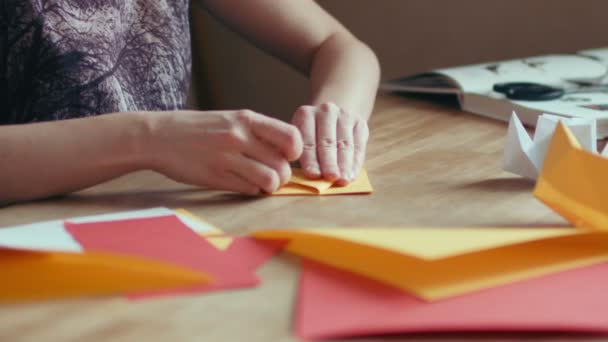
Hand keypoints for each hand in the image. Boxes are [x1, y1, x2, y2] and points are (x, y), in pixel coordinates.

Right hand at [145, 109, 301, 194]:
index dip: (294, 152)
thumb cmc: (199, 129)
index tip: (286, 156)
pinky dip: (251, 190)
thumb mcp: (230, 119)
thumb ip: (257, 132)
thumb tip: (286, 153)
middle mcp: (239, 137)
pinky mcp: (215, 177)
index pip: (290, 137)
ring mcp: (227, 158)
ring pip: (269, 180)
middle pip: (282, 165)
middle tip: (273, 175)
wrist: (159, 136)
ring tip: (260, 182)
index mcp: (246, 119)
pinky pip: (249, 190)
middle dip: (283, 175)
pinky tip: (242, 183)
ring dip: (269, 186)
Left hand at [291, 102, 368, 184]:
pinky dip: (355, 163)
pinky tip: (351, 175)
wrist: (333, 117)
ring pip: (345, 144)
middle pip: (327, 141)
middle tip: (330, 177)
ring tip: (343, 180)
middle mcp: (326, 111)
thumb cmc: (311, 136)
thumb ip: (302, 155)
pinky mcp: (360, 123)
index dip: (310, 159)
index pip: (307, 140)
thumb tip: (310, 178)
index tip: (313, 175)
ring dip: (344, 165)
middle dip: (329, 162)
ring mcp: (344, 115)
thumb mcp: (300, 139)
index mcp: (305, 114)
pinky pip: (358, 146)